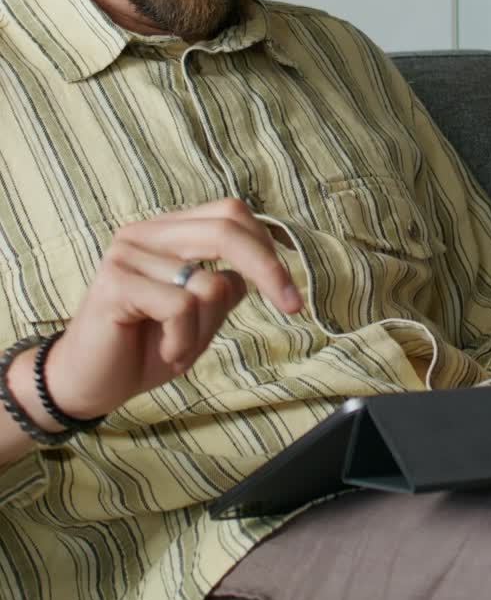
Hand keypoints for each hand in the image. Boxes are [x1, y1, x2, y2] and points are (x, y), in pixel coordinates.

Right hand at [45, 198, 302, 418]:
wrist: (90, 385)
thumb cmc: (146, 348)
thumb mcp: (201, 318)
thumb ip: (225, 288)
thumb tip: (257, 270)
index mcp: (169, 231)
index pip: (230, 214)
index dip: (267, 245)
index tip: (292, 288)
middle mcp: (147, 233)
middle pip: (225, 228)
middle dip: (267, 268)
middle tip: (291, 305)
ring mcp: (127, 253)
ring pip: (206, 282)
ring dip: (204, 329)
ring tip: (178, 347)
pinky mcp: (115, 282)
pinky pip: (180, 307)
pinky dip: (184, 341)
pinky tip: (165, 353)